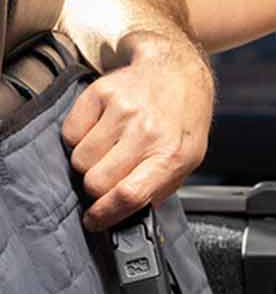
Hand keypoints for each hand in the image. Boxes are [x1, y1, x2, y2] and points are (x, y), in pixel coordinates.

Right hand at [63, 30, 214, 230]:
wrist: (177, 72)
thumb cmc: (183, 120)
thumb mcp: (189, 159)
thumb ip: (161, 187)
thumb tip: (127, 212)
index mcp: (171, 154)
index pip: (130, 194)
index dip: (106, 214)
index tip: (94, 220)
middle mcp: (146, 132)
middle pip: (96, 181)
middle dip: (98, 188)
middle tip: (109, 178)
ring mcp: (121, 111)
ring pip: (80, 160)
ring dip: (89, 163)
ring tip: (110, 150)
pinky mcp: (100, 94)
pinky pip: (70, 133)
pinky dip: (79, 139)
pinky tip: (101, 131)